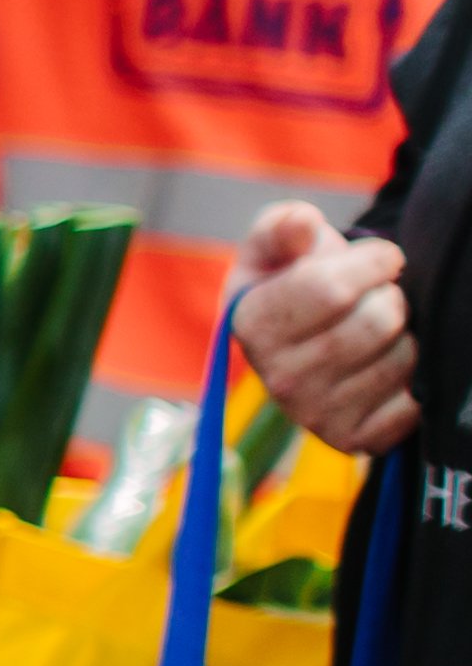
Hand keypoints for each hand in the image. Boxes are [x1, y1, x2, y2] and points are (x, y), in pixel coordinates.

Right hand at [234, 204, 420, 458]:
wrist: (299, 339)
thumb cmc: (293, 281)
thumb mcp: (278, 243)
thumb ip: (285, 225)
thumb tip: (304, 225)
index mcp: (252, 323)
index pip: (333, 287)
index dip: (375, 260)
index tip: (380, 258)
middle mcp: (276, 377)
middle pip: (376, 321)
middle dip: (392, 298)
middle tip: (377, 299)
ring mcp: (312, 414)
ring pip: (401, 359)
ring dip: (404, 338)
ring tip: (378, 334)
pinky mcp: (350, 440)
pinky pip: (411, 405)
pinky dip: (411, 383)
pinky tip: (384, 370)